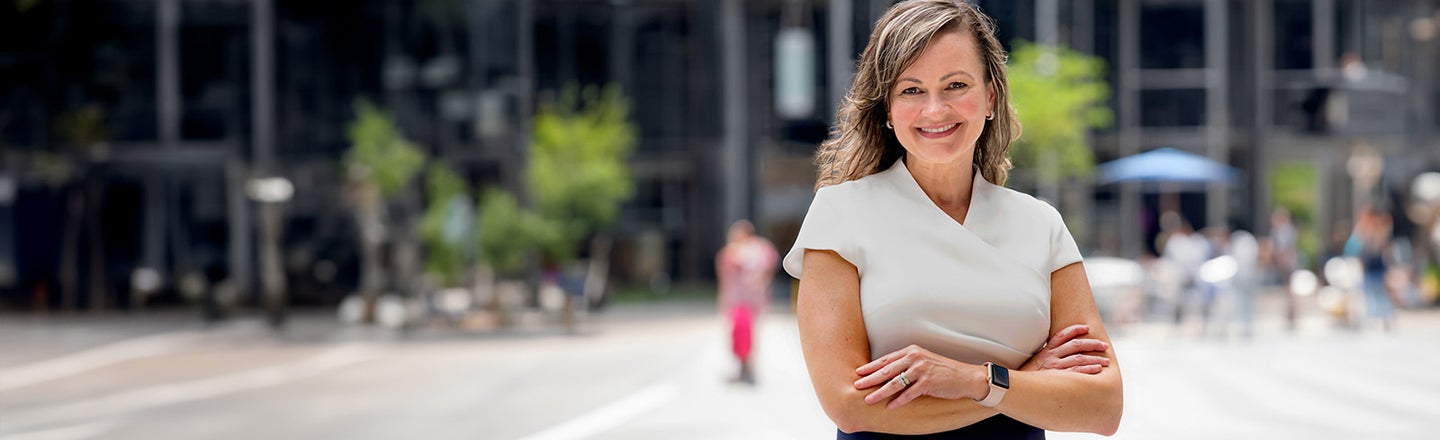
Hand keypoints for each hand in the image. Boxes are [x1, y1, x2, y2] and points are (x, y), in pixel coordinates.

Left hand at [852, 345, 986, 409]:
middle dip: (870, 379)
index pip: (886, 359)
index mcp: (911, 351)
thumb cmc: (943, 370)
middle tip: (856, 385)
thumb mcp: (923, 361)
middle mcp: (914, 358)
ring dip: (880, 392)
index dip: (871, 366)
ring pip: (895, 383)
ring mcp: (921, 370)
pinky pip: (909, 394)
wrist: (965, 377)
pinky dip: (898, 401)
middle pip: (887, 370)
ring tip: (868, 399)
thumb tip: (889, 372)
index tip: (859, 372)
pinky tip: (889, 407)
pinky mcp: (928, 383)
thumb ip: (907, 364)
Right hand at [1022, 324, 1110, 373]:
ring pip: (1079, 359)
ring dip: (1095, 359)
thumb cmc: (1024, 377)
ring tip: (1106, 361)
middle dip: (1092, 344)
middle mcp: (1051, 357)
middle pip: (1076, 346)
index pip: (1062, 335)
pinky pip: (1076, 372)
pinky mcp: (1057, 377)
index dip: (1075, 329)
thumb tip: (1053, 356)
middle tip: (1104, 346)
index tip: (1086, 328)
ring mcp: (1054, 367)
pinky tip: (1098, 369)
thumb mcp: (1032, 363)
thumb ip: (1043, 358)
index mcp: (1045, 351)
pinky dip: (1088, 369)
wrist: (1012, 386)